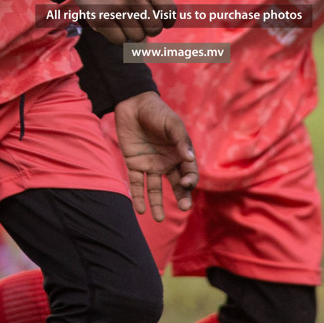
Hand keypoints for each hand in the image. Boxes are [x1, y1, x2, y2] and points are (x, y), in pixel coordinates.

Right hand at [66, 0, 175, 43]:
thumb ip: (160, 5)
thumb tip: (167, 27)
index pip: (169, 12)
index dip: (166, 21)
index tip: (158, 19)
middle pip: (155, 28)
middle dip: (149, 30)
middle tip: (139, 22)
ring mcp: (116, 6)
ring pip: (138, 37)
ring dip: (132, 33)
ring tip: (123, 19)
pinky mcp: (101, 19)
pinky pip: (121, 41)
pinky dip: (118, 36)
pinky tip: (112, 23)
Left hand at [113, 92, 197, 220]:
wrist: (133, 103)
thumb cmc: (157, 112)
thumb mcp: (172, 123)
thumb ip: (180, 141)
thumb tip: (190, 159)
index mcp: (179, 153)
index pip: (188, 171)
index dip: (190, 179)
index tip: (187, 182)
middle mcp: (166, 162)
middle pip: (176, 184)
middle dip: (182, 197)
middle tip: (184, 207)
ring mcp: (150, 164)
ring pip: (155, 189)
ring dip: (156, 204)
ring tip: (158, 219)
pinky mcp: (134, 164)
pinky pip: (136, 183)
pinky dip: (138, 197)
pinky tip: (140, 210)